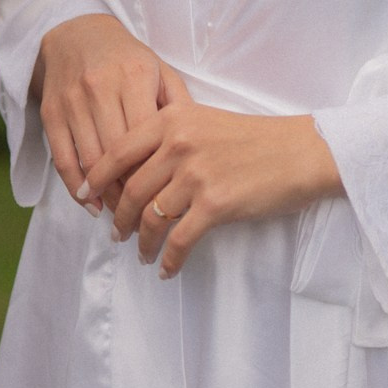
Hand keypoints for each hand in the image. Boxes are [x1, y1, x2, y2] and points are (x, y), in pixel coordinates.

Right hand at [33, 13, 178, 209]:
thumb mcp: (159, 71)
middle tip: (146, 217)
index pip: (146, 136)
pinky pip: (62, 158)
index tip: (167, 197)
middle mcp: (100, 88)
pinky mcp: (51, 112)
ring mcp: (72, 101)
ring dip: (106, 195)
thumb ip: (178, 105)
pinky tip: (92, 203)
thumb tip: (196, 146)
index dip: (154, 171)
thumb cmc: (128, 59)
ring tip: (123, 216)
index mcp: (134, 76)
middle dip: (131, 191)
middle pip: (117, 154)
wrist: (76, 33)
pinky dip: (75, 187)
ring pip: (90, 161)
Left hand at [87, 101, 342, 279]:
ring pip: (150, 217)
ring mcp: (196, 174)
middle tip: (116, 233)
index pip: (117, 150)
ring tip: (141, 253)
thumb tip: (137, 169)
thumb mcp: (206, 121)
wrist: (303, 151)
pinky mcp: (215, 203)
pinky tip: (167, 269)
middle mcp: (179, 144)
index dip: (96, 177)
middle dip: (118, 217)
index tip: (85, 196)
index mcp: (173, 119)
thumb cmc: (257, 138)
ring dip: (141, 242)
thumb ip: (171, 137)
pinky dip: (169, 259)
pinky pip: (179, 240)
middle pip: (130, 189)